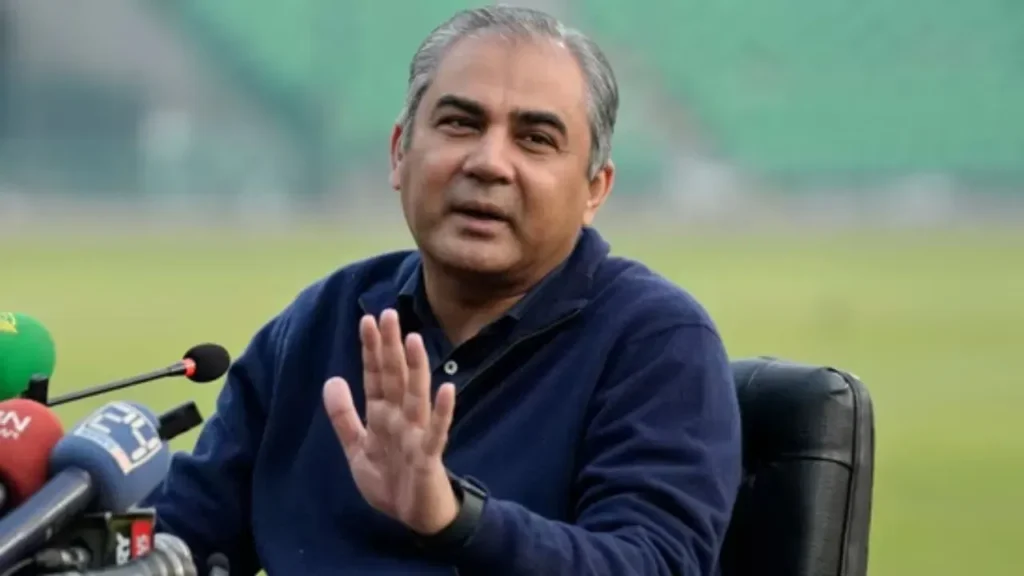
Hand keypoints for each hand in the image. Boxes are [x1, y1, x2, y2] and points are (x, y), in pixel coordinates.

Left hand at [323, 308, 459, 534]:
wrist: (415, 518)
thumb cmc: (390, 481)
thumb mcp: (357, 449)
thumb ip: (344, 416)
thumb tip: (331, 379)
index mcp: (382, 415)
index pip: (376, 376)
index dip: (371, 350)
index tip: (368, 319)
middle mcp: (401, 418)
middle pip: (395, 377)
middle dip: (390, 348)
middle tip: (388, 314)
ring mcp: (417, 434)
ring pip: (416, 396)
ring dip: (416, 369)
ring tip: (413, 340)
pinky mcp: (429, 455)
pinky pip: (436, 432)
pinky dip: (442, 412)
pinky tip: (447, 390)